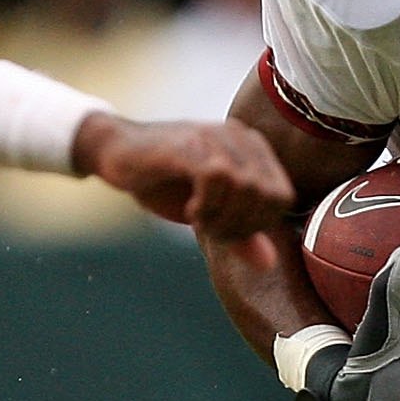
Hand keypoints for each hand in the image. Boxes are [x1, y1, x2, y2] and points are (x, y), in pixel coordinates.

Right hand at [83, 116, 293, 251]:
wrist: (116, 153)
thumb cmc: (164, 181)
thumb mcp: (208, 213)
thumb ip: (240, 233)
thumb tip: (268, 264)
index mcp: (252, 150)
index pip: (283, 197)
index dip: (258, 225)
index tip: (226, 231)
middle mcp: (239, 137)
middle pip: (268, 196)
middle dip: (241, 225)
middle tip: (210, 228)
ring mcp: (215, 136)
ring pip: (246, 187)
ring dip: (223, 217)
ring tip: (199, 219)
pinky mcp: (190, 143)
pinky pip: (218, 177)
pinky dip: (208, 205)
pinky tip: (191, 210)